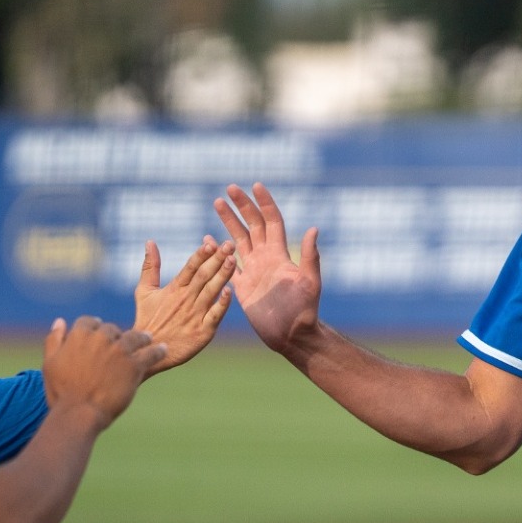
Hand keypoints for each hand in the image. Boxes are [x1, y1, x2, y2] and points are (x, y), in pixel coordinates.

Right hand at [42, 316, 165, 428]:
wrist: (79, 413)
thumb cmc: (61, 392)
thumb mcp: (50, 363)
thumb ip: (55, 339)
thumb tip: (60, 321)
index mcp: (80, 334)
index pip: (90, 322)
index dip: (94, 327)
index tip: (98, 334)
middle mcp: (101, 338)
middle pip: (113, 330)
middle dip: (116, 336)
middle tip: (121, 344)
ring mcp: (120, 351)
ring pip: (135, 337)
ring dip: (141, 338)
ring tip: (147, 339)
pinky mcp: (135, 365)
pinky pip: (151, 353)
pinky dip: (158, 351)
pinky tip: (162, 350)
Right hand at [132, 236, 236, 375]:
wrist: (148, 350)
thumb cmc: (147, 319)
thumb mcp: (144, 291)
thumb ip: (150, 266)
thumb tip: (150, 241)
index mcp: (174, 289)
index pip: (190, 267)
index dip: (201, 254)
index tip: (211, 242)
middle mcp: (186, 299)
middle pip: (204, 276)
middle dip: (217, 259)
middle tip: (230, 244)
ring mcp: (195, 315)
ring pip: (212, 291)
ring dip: (223, 275)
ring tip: (233, 260)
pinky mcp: (203, 331)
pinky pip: (215, 315)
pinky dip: (222, 304)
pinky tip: (230, 291)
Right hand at [213, 182, 321, 354]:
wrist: (292, 336)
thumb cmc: (304, 311)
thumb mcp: (310, 282)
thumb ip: (311, 256)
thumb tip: (314, 228)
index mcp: (280, 255)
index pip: (272, 221)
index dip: (265, 203)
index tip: (256, 186)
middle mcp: (266, 258)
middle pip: (252, 225)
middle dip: (242, 206)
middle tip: (229, 188)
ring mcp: (253, 271)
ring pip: (238, 240)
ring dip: (228, 221)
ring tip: (217, 202)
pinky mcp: (242, 287)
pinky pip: (227, 265)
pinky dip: (217, 251)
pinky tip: (207, 239)